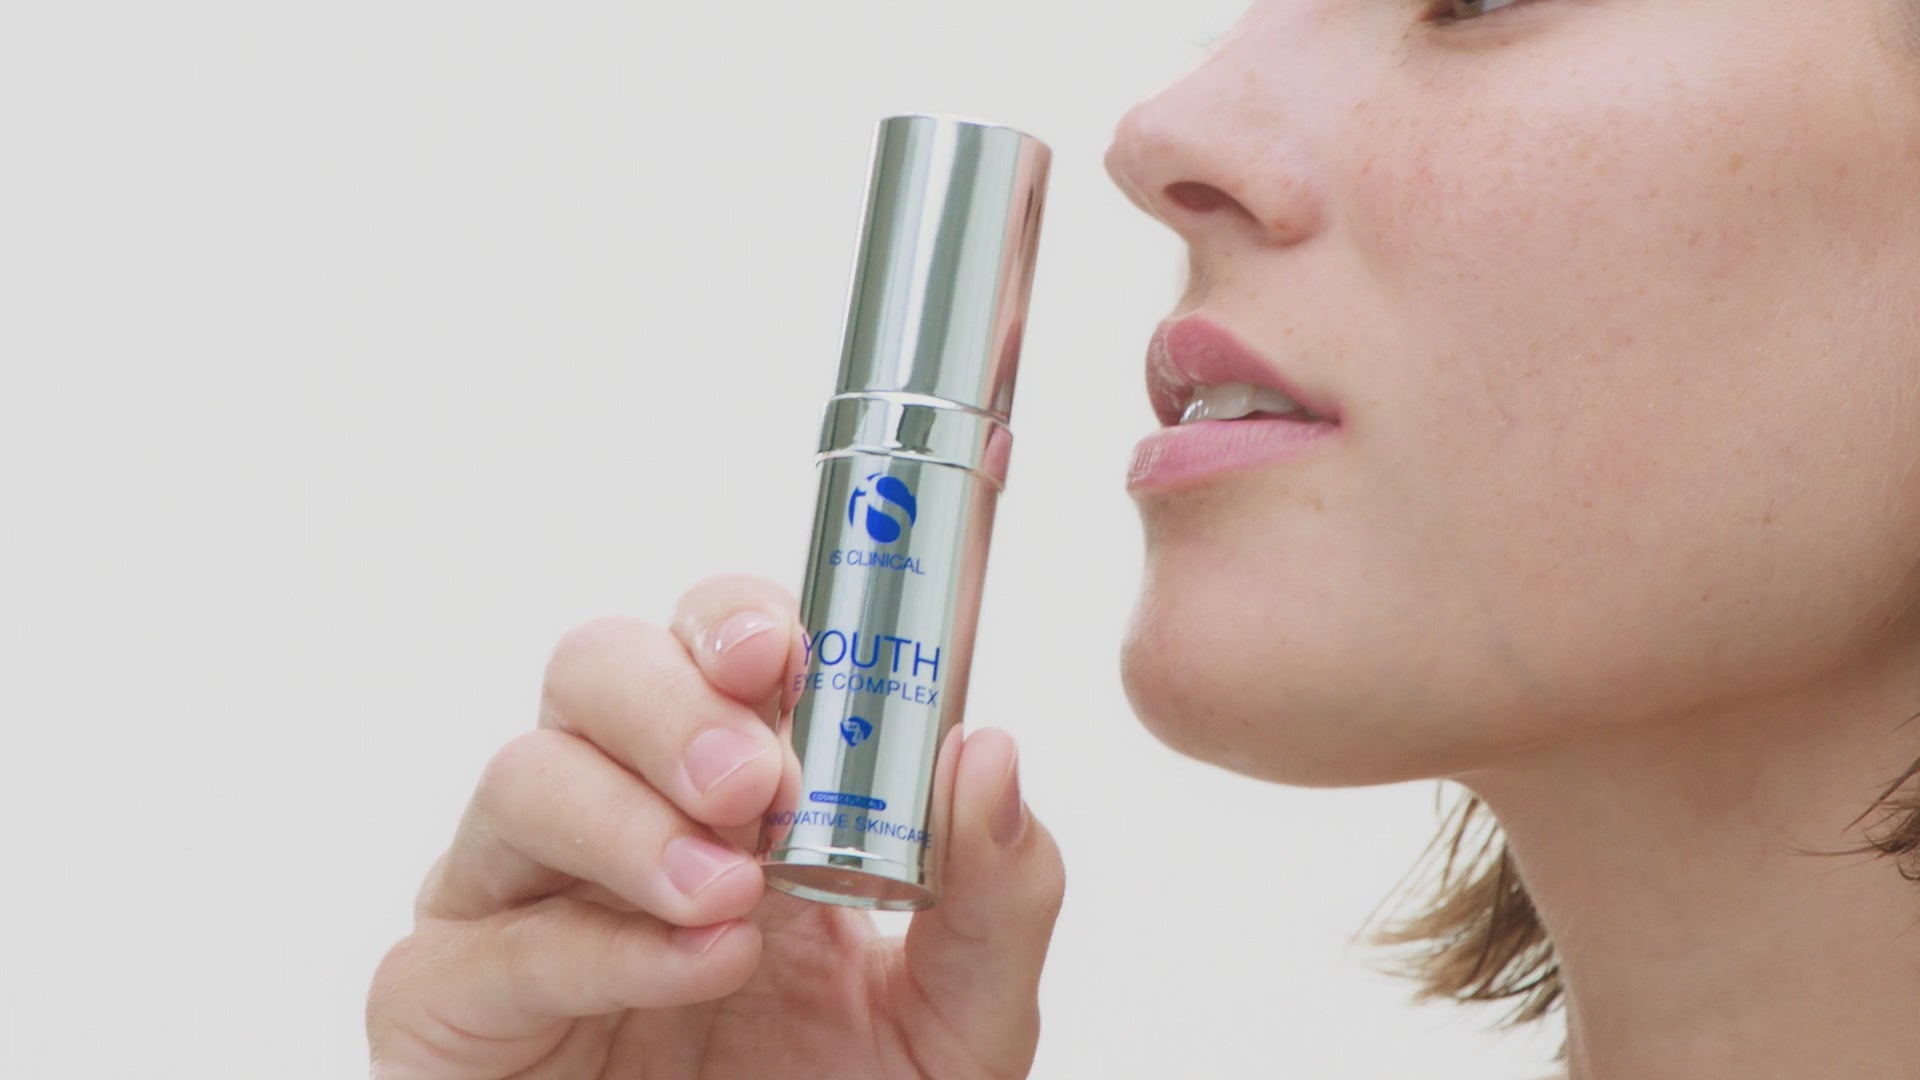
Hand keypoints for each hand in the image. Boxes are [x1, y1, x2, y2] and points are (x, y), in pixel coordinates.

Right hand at [367, 574, 1066, 1078]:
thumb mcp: (957, 1018)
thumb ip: (995, 896)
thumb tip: (985, 750)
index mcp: (737, 794)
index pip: (711, 647)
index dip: (736, 620)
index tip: (784, 654)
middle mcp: (617, 818)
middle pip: (594, 668)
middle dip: (673, 702)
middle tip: (754, 782)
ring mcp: (523, 902)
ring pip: (521, 775)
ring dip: (629, 816)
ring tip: (729, 896)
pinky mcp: (450, 1000)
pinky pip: (491, 941)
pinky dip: (599, 945)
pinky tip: (694, 966)